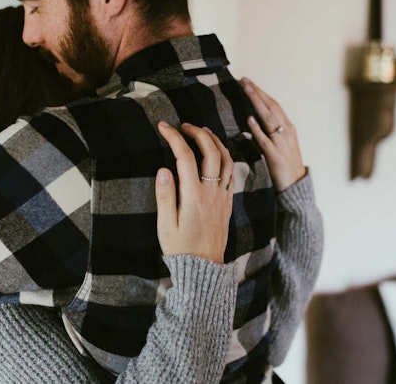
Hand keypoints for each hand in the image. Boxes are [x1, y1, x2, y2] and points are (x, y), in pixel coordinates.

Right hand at [155, 121, 234, 263]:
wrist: (204, 269)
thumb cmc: (180, 249)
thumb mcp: (165, 225)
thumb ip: (165, 196)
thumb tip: (163, 169)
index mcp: (193, 197)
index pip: (185, 157)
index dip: (174, 138)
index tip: (164, 127)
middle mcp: (211, 193)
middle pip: (210, 151)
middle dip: (198, 132)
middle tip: (184, 125)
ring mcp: (223, 197)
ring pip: (226, 159)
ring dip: (215, 141)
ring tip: (201, 132)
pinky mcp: (228, 202)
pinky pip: (232, 172)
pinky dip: (225, 155)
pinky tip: (216, 152)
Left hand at [241, 77, 305, 191]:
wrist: (296, 186)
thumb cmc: (286, 165)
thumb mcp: (282, 144)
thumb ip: (271, 131)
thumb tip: (255, 118)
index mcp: (289, 128)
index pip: (274, 105)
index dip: (261, 92)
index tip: (248, 82)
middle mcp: (287, 132)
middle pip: (271, 107)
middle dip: (257, 92)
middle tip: (244, 80)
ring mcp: (282, 144)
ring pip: (269, 119)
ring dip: (257, 103)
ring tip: (246, 90)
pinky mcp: (276, 157)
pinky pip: (265, 141)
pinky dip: (257, 129)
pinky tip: (249, 120)